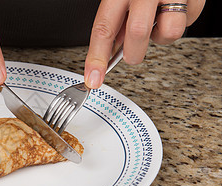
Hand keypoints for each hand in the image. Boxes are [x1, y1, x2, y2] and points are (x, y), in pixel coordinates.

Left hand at [84, 0, 204, 88]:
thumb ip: (118, 19)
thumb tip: (112, 50)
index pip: (103, 28)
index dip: (96, 58)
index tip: (93, 79)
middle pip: (137, 34)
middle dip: (134, 53)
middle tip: (133, 52)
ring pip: (168, 33)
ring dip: (161, 37)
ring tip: (158, 21)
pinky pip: (189, 21)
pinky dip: (181, 21)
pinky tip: (174, 9)